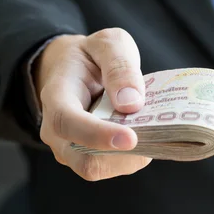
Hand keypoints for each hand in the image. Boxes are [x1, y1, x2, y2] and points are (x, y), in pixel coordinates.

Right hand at [35, 28, 151, 180]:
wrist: (76, 70)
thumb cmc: (91, 56)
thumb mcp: (108, 44)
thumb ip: (119, 66)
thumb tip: (131, 103)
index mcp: (57, 96)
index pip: (68, 123)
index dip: (98, 135)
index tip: (131, 138)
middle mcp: (57, 131)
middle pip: (85, 161)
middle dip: (124, 155)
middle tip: (157, 135)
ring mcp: (71, 149)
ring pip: (103, 168)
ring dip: (133, 156)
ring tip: (154, 128)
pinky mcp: (91, 158)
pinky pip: (114, 165)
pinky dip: (135, 156)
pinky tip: (150, 135)